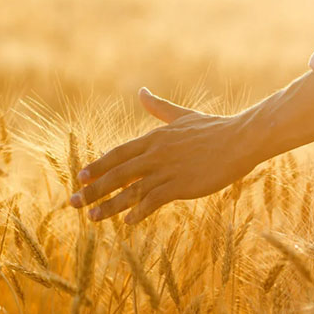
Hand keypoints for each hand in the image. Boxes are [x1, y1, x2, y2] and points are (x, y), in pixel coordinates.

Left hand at [69, 87, 256, 223]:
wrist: (240, 139)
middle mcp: (155, 154)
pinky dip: (139, 211)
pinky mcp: (180, 185)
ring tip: (92, 218)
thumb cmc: (214, 128)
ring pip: (130, 190)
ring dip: (109, 206)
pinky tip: (127, 222)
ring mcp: (167, 170)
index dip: (97, 166)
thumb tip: (141, 91)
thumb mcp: (182, 116)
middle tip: (73, 202)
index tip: (80, 177)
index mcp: (154, 139)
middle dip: (92, 189)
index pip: (117, 154)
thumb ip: (158, 108)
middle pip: (116, 173)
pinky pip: (153, 200)